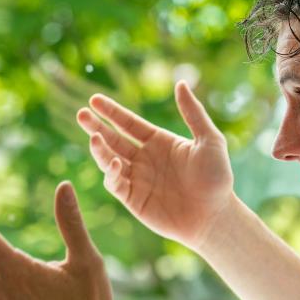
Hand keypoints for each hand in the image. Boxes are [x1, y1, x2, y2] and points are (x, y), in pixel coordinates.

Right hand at [77, 80, 233, 250]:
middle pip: (113, 139)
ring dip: (99, 150)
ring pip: (110, 160)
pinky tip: (116, 163)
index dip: (111, 111)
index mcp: (158, 141)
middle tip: (81, 114)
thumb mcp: (209, 140)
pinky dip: (111, 173)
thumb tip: (181, 83)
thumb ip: (193, 113)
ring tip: (93, 138)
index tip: (94, 100)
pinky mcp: (133, 199)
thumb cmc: (217, 178)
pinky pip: (115, 183)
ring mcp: (137, 179)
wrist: (215, 216)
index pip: (128, 123)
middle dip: (96, 127)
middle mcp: (144, 158)